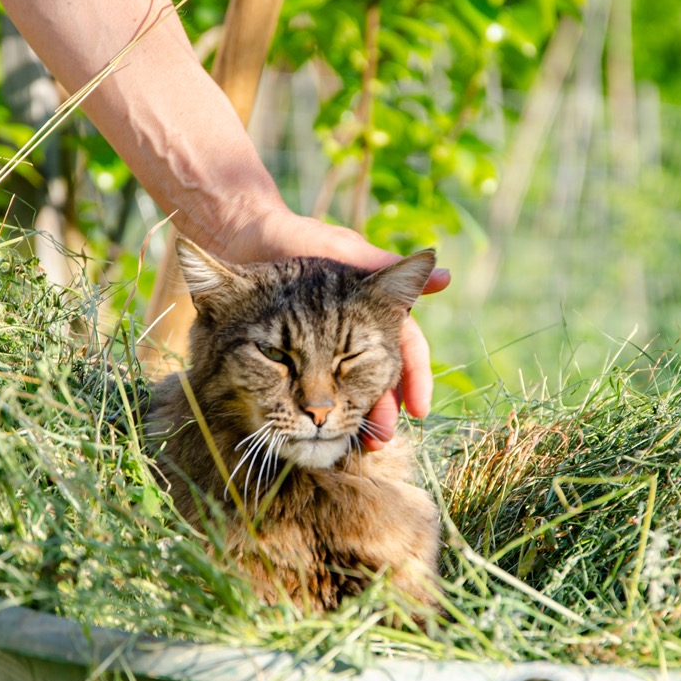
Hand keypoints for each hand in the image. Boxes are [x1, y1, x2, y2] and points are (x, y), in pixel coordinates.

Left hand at [210, 203, 449, 447]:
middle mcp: (355, 329)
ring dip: (358, 418)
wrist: (239, 239)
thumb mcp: (338, 249)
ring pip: (351, 389)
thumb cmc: (293, 238)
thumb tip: (440, 272)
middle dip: (384, 409)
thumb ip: (380, 265)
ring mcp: (326, 345)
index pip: (407, 347)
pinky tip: (320, 429)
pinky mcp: (294, 357)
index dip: (416, 377)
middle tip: (381, 436)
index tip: (420, 409)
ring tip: (354, 442)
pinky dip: (320, 411)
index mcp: (373, 305)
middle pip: (382, 377)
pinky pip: (312, 392)